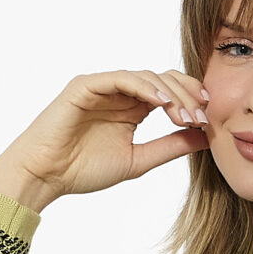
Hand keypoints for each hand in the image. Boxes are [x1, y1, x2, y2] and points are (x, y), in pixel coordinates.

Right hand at [0, 68, 210, 212]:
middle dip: (187, 95)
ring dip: (171, 94)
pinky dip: (145, 88)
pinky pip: (121, 78)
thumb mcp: (137, 160)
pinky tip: (162, 104)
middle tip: (203, 115)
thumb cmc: (82, 170)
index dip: (191, 100)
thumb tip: (205, 138)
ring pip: (147, 77)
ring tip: (185, 115)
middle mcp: (119, 93)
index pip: (169, 92)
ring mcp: (102, 86)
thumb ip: (169, 147)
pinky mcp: (86, 85)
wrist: (44, 176)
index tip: (208, 118)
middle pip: (163, 79)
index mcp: (132, 108)